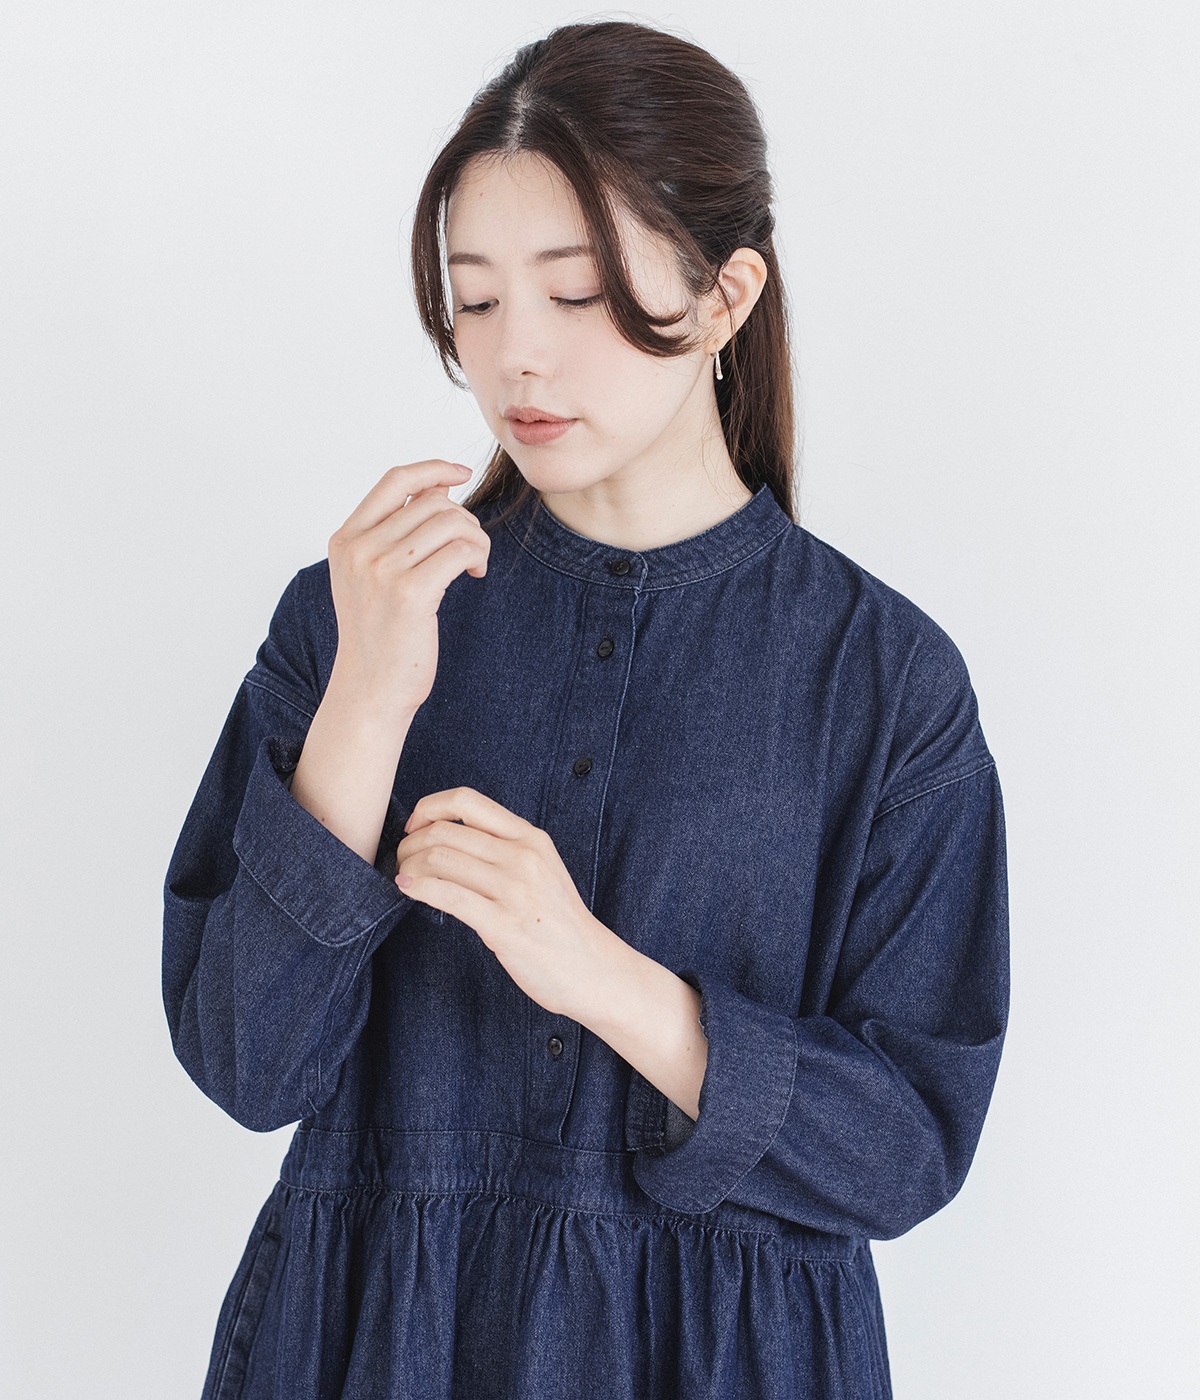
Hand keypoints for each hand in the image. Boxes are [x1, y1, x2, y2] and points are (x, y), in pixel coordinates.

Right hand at [326, 460, 490, 721]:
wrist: (370, 691)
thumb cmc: (379, 637)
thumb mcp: (372, 578)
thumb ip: (395, 533)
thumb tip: (439, 487)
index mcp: (345, 540)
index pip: (394, 481)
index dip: (433, 469)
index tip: (461, 474)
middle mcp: (359, 549)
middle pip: (433, 502)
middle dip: (464, 520)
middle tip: (469, 550)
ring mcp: (381, 570)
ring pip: (452, 522)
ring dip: (475, 539)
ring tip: (472, 564)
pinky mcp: (410, 592)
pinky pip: (462, 549)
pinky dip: (478, 556)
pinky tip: (474, 575)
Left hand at [395, 787, 608, 1021]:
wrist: (590, 968)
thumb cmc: (557, 922)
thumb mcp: (540, 869)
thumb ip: (503, 849)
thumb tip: (446, 838)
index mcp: (530, 838)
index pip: (467, 800)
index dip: (428, 807)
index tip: (414, 827)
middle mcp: (522, 857)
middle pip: (445, 830)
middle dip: (410, 842)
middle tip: (401, 859)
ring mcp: (514, 890)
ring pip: (440, 858)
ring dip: (409, 865)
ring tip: (404, 877)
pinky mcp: (503, 924)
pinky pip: (447, 896)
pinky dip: (417, 888)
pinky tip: (407, 890)